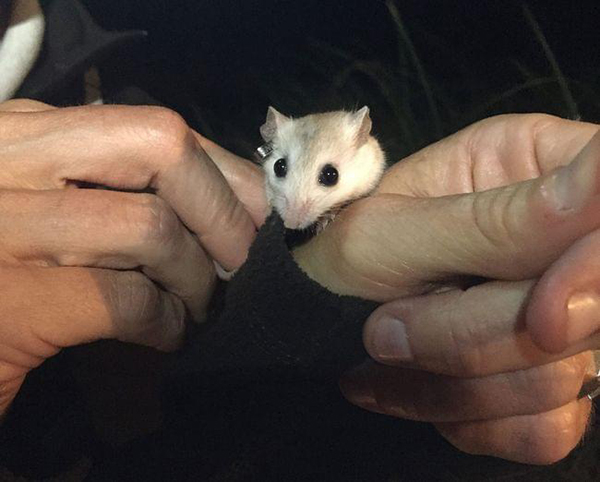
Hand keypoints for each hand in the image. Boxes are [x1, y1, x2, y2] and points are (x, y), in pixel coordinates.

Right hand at [0, 99, 265, 417]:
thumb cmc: (2, 268)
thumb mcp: (49, 202)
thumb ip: (116, 185)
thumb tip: (226, 197)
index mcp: (23, 133)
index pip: (155, 129)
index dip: (222, 174)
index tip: (250, 216)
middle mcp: (7, 159)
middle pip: (164, 148)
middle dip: (222, 211)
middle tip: (239, 261)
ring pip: (151, 226)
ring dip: (196, 278)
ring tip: (195, 305)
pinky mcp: (6, 304)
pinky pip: (125, 299)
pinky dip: (165, 322)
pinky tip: (167, 333)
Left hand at [294, 114, 599, 463]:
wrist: (324, 282)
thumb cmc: (344, 232)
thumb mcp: (395, 220)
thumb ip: (489, 220)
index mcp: (542, 165)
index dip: (593, 269)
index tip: (544, 316)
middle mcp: (568, 237)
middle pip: (585, 314)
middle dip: (469, 337)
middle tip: (383, 331)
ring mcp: (567, 310)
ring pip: (559, 381)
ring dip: (453, 386)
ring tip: (382, 357)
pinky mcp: (548, 374)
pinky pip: (541, 427)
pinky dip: (469, 422)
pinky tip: (413, 392)